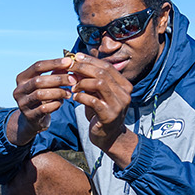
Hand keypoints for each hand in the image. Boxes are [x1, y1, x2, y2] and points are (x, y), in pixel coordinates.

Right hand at [7, 56, 75, 145]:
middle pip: (39, 80)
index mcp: (22, 78)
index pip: (38, 66)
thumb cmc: (42, 97)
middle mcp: (19, 89)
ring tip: (69, 93)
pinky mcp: (28, 116)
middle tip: (73, 80)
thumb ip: (56, 73)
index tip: (69, 62)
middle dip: (58, 79)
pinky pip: (43, 108)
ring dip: (58, 92)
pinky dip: (55, 104)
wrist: (33, 119)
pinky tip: (61, 102)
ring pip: (40, 94)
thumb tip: (70, 62)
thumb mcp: (47, 84)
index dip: (54, 63)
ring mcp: (22, 103)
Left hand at [67, 54, 137, 168]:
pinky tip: (74, 97)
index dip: (90, 60)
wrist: (109, 136)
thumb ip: (91, 80)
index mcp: (124, 85)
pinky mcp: (109, 115)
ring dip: (82, 82)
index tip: (75, 57)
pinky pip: (93, 100)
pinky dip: (81, 96)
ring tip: (72, 86)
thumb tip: (75, 64)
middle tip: (69, 68)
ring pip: (99, 83)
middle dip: (83, 68)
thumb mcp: (98, 94)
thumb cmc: (101, 112)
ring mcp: (119, 104)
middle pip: (102, 72)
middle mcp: (125, 93)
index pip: (107, 66)